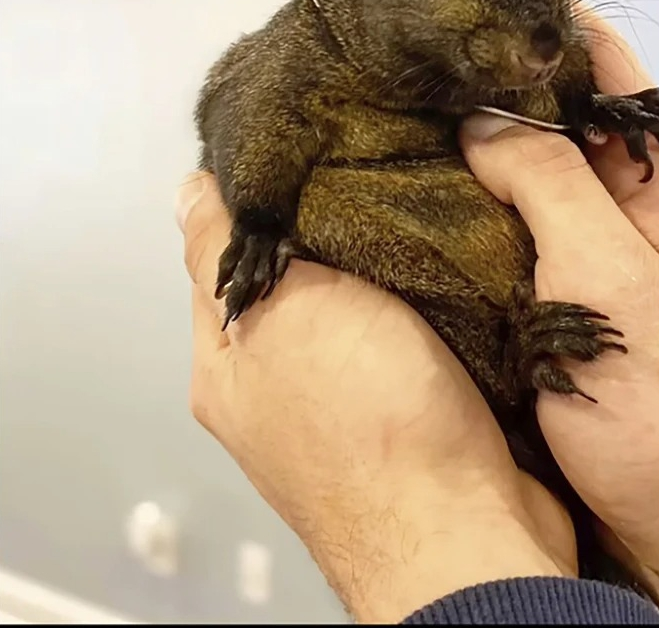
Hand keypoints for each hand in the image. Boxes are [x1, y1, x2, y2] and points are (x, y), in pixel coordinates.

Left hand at [177, 173, 574, 622]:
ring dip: (383, 252)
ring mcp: (350, 394)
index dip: (256, 189)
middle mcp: (281, 381)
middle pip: (295, 271)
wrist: (464, 526)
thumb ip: (229, 251)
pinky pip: (411, 323)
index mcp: (229, 364)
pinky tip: (447, 251)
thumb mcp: (282, 313)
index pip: (223, 249)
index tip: (301, 137)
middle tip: (371, 157)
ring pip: (358, 295)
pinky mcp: (412, 399)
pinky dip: (424, 289)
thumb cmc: (367, 425)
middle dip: (327, 218)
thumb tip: (189, 191)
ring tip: (415, 191)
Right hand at [458, 15, 658, 623]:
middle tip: (407, 54)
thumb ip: (552, 186)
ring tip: (392, 107)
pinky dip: (461, 201)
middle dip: (487, 81)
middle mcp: (623, 199)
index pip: (605, 64)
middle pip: (553, 111)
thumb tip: (482, 121)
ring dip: (468, 142)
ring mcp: (583, 244)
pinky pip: (501, 223)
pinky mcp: (548, 288)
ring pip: (520, 167)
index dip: (542, 22)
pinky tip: (411, 187)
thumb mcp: (613, 280)